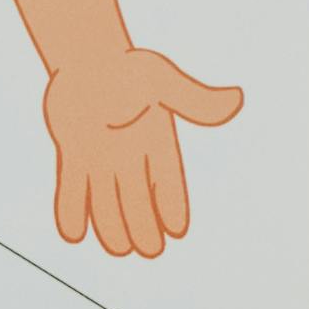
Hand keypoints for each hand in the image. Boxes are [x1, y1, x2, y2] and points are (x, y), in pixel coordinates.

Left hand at [45, 48, 242, 258]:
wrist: (85, 58)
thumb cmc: (127, 66)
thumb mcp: (162, 80)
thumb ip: (194, 99)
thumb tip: (236, 100)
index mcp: (156, 140)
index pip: (167, 180)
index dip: (172, 205)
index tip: (178, 230)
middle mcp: (129, 155)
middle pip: (138, 197)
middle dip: (143, 225)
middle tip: (150, 250)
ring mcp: (100, 157)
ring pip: (106, 200)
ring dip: (111, 225)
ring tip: (119, 248)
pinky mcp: (73, 156)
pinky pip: (72, 189)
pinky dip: (72, 210)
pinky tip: (73, 233)